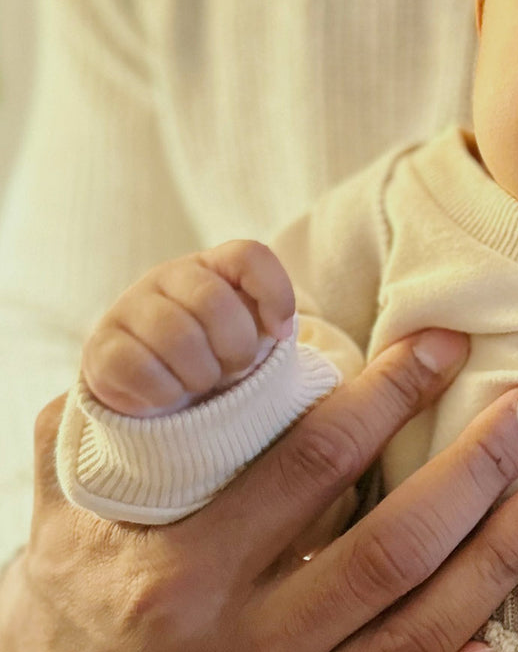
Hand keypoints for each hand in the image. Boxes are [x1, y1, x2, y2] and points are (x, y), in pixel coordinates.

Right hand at [1, 329, 517, 651]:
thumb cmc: (91, 561)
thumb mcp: (81, 481)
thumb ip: (125, 412)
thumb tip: (193, 320)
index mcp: (179, 570)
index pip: (307, 468)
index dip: (388, 398)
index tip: (446, 344)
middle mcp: (233, 651)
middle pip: (386, 554)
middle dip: (476, 473)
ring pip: (411, 642)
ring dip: (498, 568)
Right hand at [80, 239, 297, 415]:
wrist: (153, 393)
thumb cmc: (211, 358)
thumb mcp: (248, 335)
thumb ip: (272, 321)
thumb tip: (282, 328)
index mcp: (210, 267)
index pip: (249, 256)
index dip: (274, 294)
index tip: (280, 333)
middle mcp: (167, 277)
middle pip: (213, 301)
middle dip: (235, 349)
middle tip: (229, 369)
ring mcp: (129, 308)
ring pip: (177, 336)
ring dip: (199, 375)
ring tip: (196, 383)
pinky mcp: (100, 347)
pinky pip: (139, 368)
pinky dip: (164, 393)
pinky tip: (167, 395)